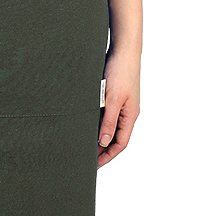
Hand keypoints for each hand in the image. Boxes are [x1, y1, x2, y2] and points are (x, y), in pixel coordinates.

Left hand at [98, 49, 140, 167]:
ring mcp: (122, 104)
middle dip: (103, 149)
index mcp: (130, 116)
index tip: (95, 165)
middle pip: (116, 137)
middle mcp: (127, 112)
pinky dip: (99, 122)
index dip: (108, 156)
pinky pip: (107, 114)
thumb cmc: (121, 72)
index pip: (120, 143)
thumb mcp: (113, 98)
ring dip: (100, 136)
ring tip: (85, 144)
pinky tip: (88, 124)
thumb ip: (109, 121)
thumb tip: (104, 142)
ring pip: (111, 126)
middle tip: (88, 158)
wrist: (123, 49)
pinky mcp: (115, 95)